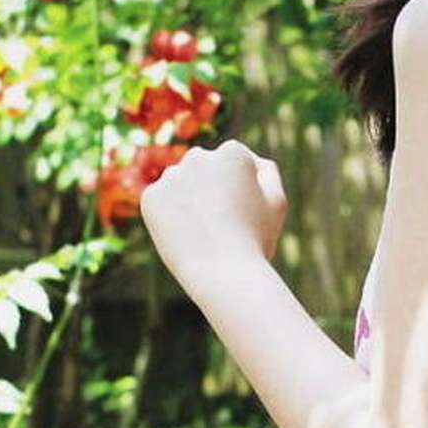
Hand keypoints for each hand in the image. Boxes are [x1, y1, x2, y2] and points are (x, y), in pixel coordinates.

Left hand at [139, 138, 287, 293]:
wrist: (225, 274)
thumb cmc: (256, 240)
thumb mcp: (277, 202)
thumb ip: (266, 172)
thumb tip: (250, 159)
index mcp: (232, 152)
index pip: (233, 162)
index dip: (239, 189)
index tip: (243, 215)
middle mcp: (199, 156)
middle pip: (204, 168)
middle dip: (210, 189)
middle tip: (221, 224)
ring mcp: (172, 176)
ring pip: (181, 184)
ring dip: (189, 200)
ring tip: (204, 233)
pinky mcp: (151, 197)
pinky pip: (161, 202)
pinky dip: (169, 217)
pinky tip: (185, 235)